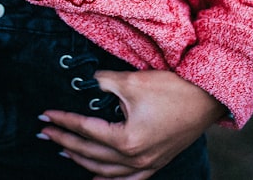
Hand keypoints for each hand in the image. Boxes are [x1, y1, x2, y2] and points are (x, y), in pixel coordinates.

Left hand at [38, 70, 226, 179]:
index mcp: (126, 139)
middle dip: (64, 142)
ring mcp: (147, 165)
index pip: (85, 129)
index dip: (62, 121)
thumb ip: (104, 83)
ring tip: (63, 151)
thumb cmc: (173, 89)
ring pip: (106, 171)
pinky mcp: (156, 163)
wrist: (207, 98)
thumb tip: (88, 82)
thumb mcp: (133, 81)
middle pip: (90, 152)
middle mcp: (135, 158)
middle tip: (45, 133)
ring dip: (81, 160)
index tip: (45, 115)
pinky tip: (96, 178)